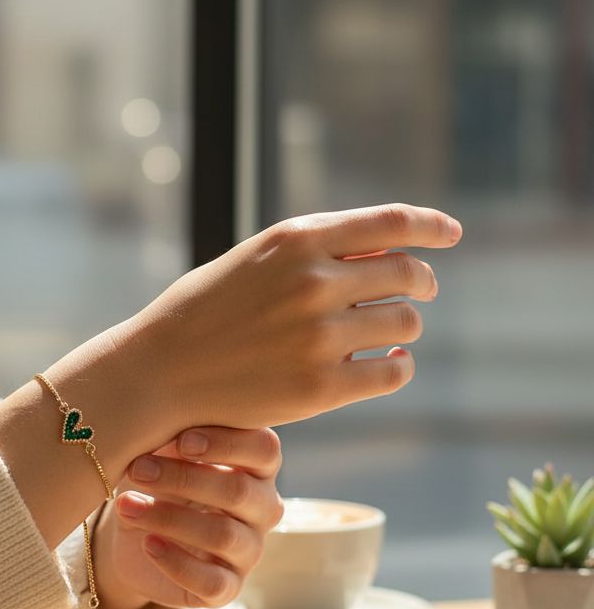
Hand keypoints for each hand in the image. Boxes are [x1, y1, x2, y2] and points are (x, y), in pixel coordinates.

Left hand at [92, 424, 283, 608]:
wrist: (131, 532)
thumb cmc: (155, 476)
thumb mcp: (160, 450)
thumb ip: (171, 434)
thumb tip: (162, 415)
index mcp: (256, 464)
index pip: (264, 449)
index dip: (226, 443)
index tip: (181, 441)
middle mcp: (262, 506)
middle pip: (238, 492)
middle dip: (183, 478)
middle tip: (137, 468)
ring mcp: (250, 549)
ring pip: (223, 536)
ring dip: (169, 518)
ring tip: (126, 506)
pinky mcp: (228, 587)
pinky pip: (214, 582)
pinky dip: (177, 562)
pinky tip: (147, 544)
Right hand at [127, 203, 461, 439]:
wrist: (159, 371)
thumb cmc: (202, 313)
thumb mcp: (254, 260)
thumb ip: (314, 252)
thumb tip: (382, 253)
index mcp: (297, 239)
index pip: (391, 223)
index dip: (431, 226)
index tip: (450, 234)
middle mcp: (314, 281)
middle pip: (408, 273)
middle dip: (422, 282)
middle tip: (420, 292)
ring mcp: (320, 335)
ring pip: (404, 322)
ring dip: (404, 325)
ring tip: (389, 333)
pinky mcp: (321, 386)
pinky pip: (392, 371)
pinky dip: (398, 365)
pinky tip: (387, 363)